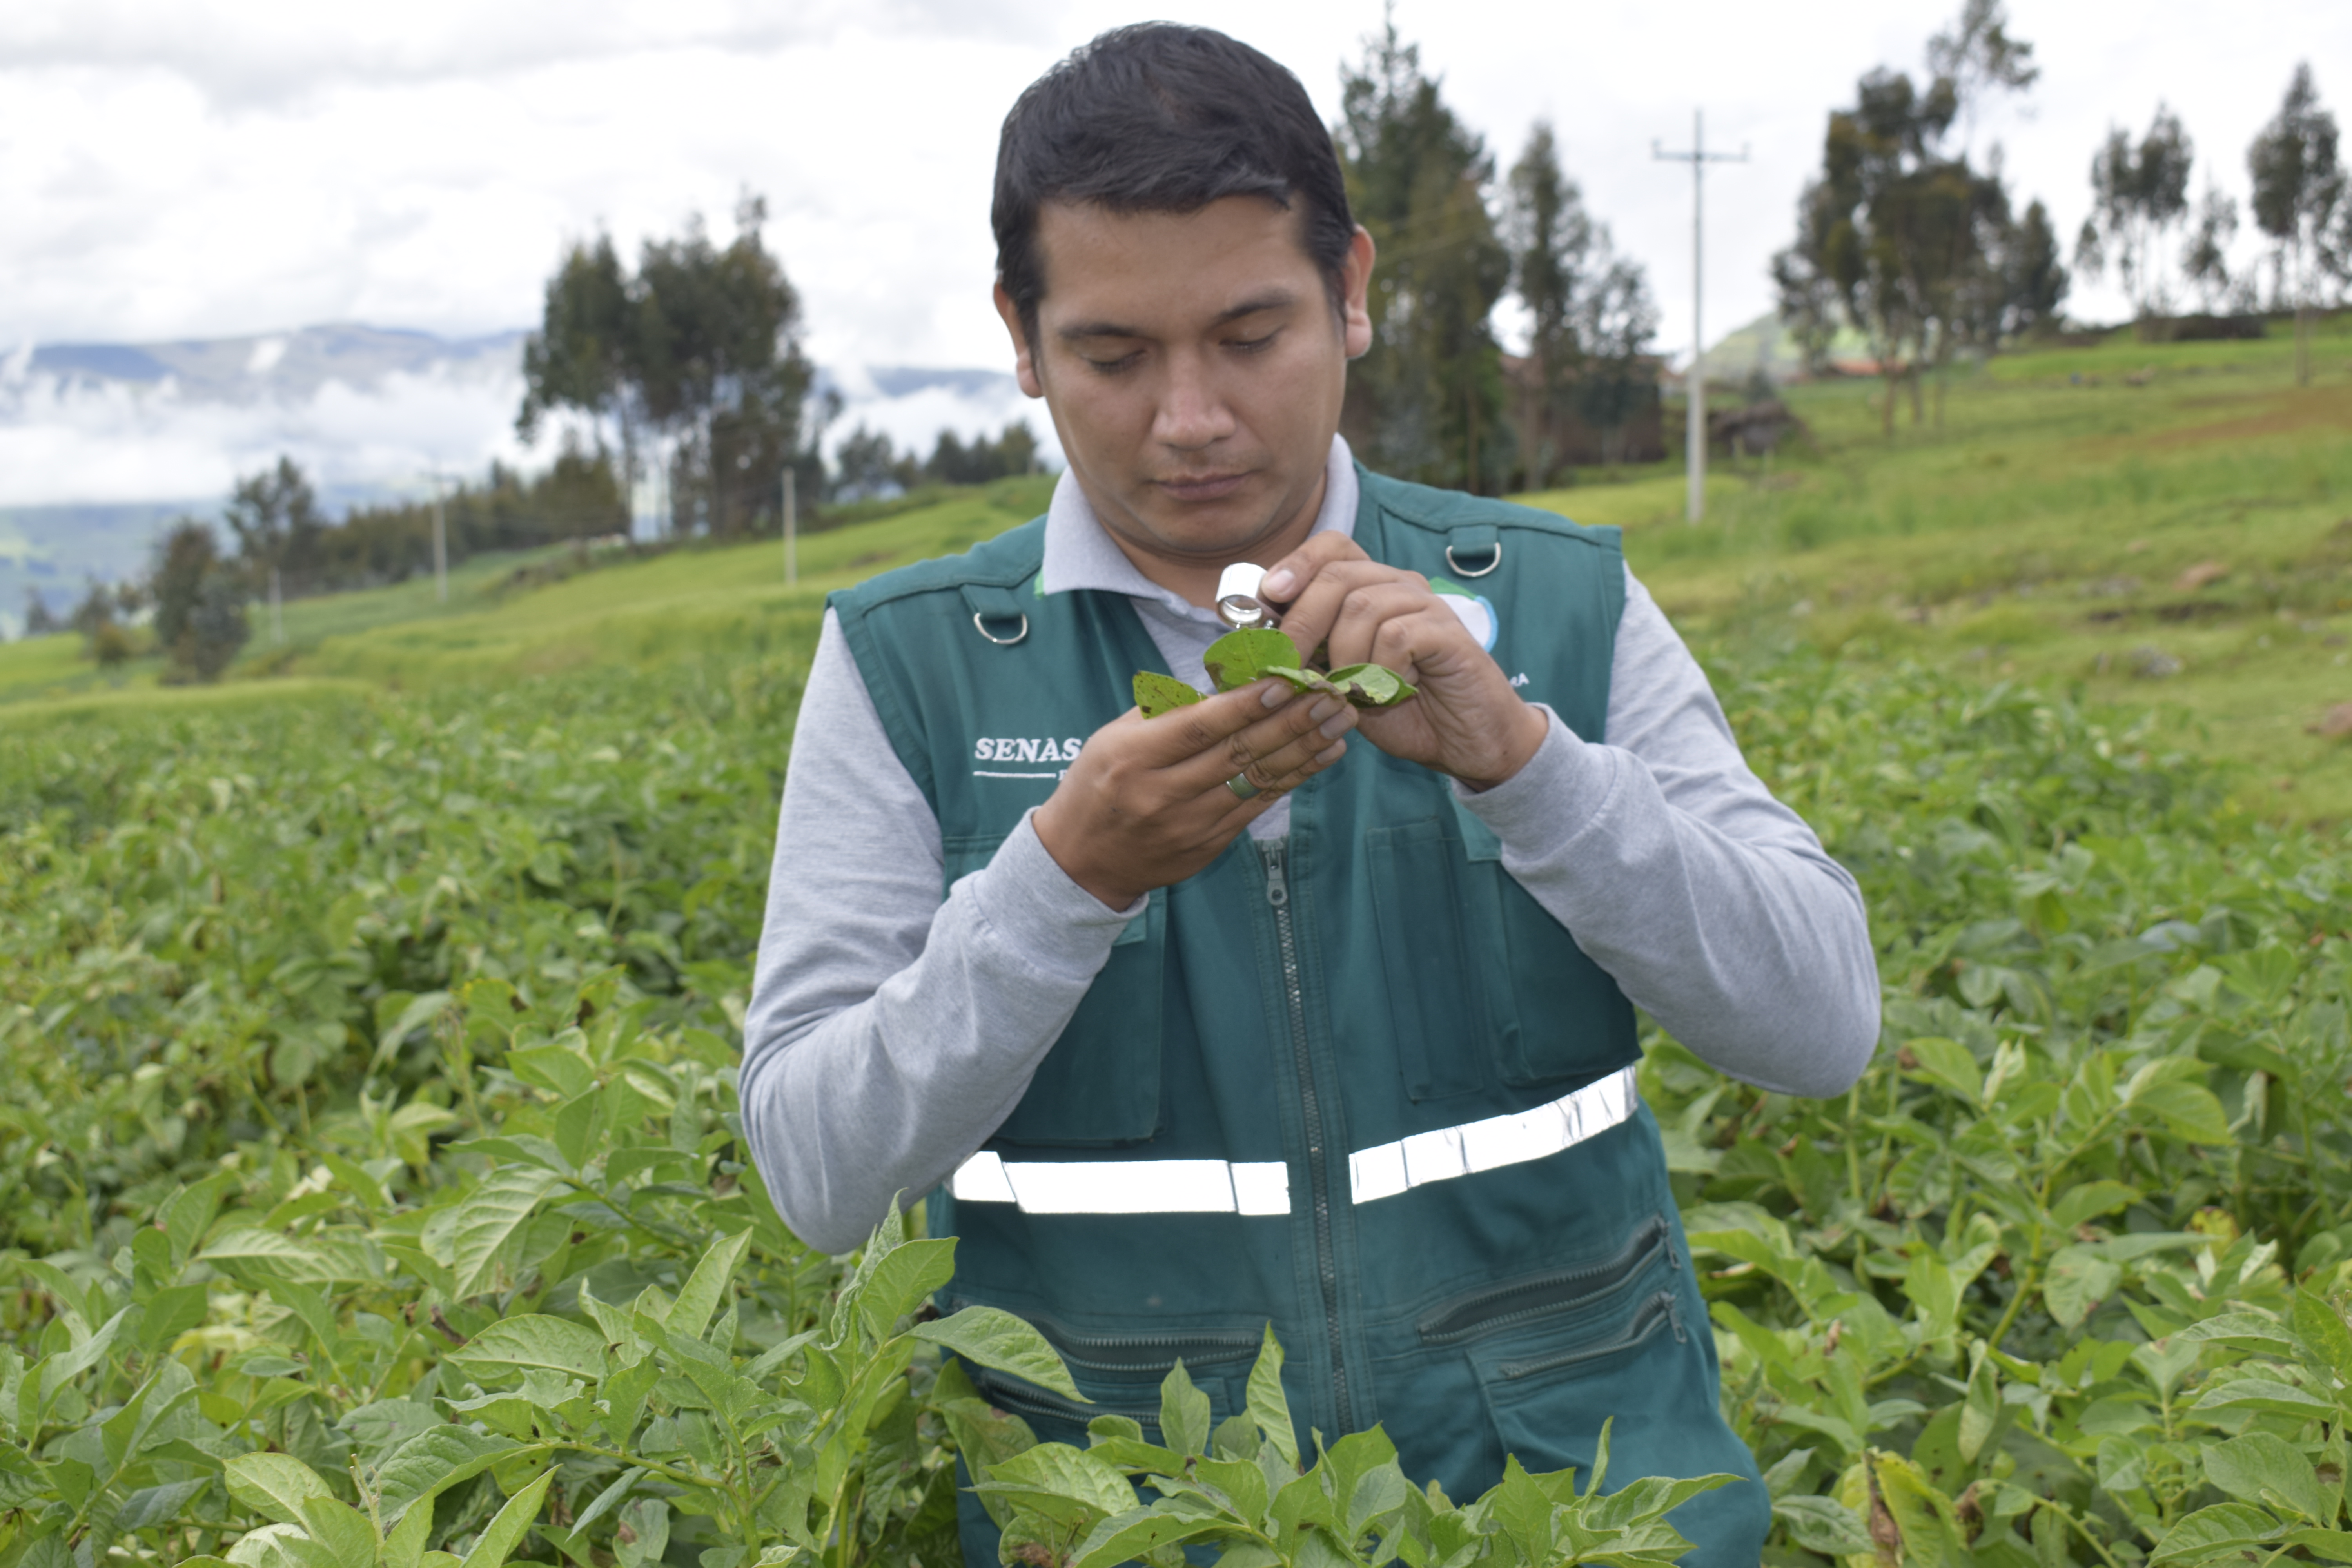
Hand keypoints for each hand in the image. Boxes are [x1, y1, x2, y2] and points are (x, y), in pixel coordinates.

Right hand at [1033, 680, 1357, 909]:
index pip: (1199, 727)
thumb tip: (1226, 679)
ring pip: (1257, 781)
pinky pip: (1258, 806)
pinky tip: (1323, 756)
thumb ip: (1165, 712)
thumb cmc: (1097, 785)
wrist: (1081, 862)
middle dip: (1291, 721)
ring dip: (1305, 749)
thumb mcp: (1113, 739)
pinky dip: (1295, 778)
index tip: (1285, 681)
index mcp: (1133, 758)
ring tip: (1340, 722)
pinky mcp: (1208, 845)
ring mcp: (1188, 824)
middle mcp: (1162, 793)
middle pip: (1237, 752)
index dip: (1246, 705)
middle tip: (1330, 695)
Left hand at [1262, 533, 1546, 790]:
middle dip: (1302, 623)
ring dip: (1343, 657)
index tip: (1271, 595)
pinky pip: (1396, 635)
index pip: (1333, 546)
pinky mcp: (1449, 632)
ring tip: (1351, 692)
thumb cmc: (1404, 711)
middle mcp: (1400, 585)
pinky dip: (1380, 670)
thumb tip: (1261, 645)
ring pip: (1362, 606)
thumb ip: (1312, 656)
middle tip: (1290, 668)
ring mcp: (1427, 605)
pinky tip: (1388, 692)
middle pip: (1338, 575)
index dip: (1297, 562)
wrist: (1467, 741)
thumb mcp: (1344, 682)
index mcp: (1373, 587)